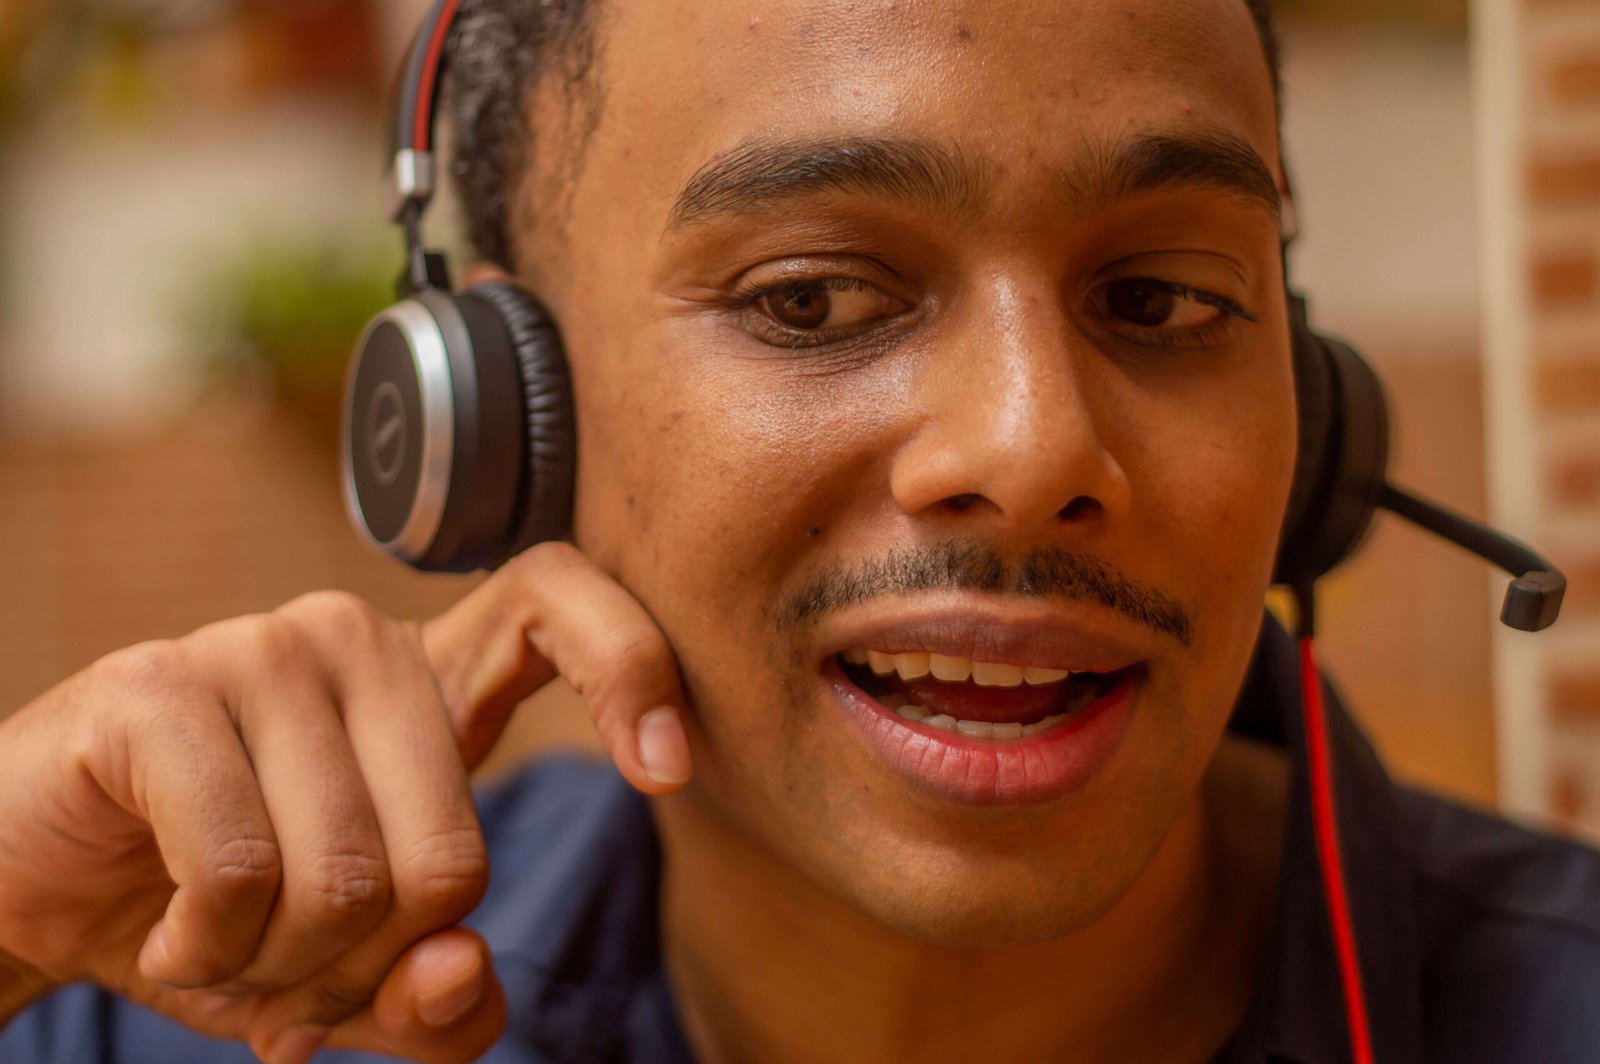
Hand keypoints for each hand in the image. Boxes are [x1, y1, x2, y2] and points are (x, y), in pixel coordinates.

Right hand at [0, 542, 690, 1062]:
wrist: (33, 886)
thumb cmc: (210, 909)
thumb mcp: (343, 976)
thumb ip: (433, 996)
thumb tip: (461, 972)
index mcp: (425, 681)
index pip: (559, 601)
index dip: (633, 668)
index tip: (669, 770)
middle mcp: (356, 639)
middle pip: (451, 857)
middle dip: (367, 967)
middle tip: (290, 962)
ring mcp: (258, 649)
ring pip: (346, 878)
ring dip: (278, 968)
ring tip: (218, 938)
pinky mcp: (159, 686)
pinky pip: (240, 872)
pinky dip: (204, 951)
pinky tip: (163, 926)